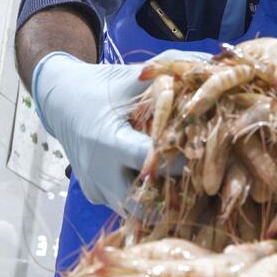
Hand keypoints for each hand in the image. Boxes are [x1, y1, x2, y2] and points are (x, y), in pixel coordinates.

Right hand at [32, 50, 207, 214]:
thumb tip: (217, 64)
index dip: (179, 159)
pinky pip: (125, 206)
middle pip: (145, 201)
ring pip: (136, 211)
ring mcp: (95, 187)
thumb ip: (173, 72)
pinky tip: (166, 185)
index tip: (205, 153)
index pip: (151, 160)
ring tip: (189, 187)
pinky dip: (146, 199)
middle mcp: (99, 171)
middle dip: (174, 195)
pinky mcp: (95, 195)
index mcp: (108, 140)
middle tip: (202, 182)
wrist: (60, 101)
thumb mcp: (133, 76)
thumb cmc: (102, 86)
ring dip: (161, 202)